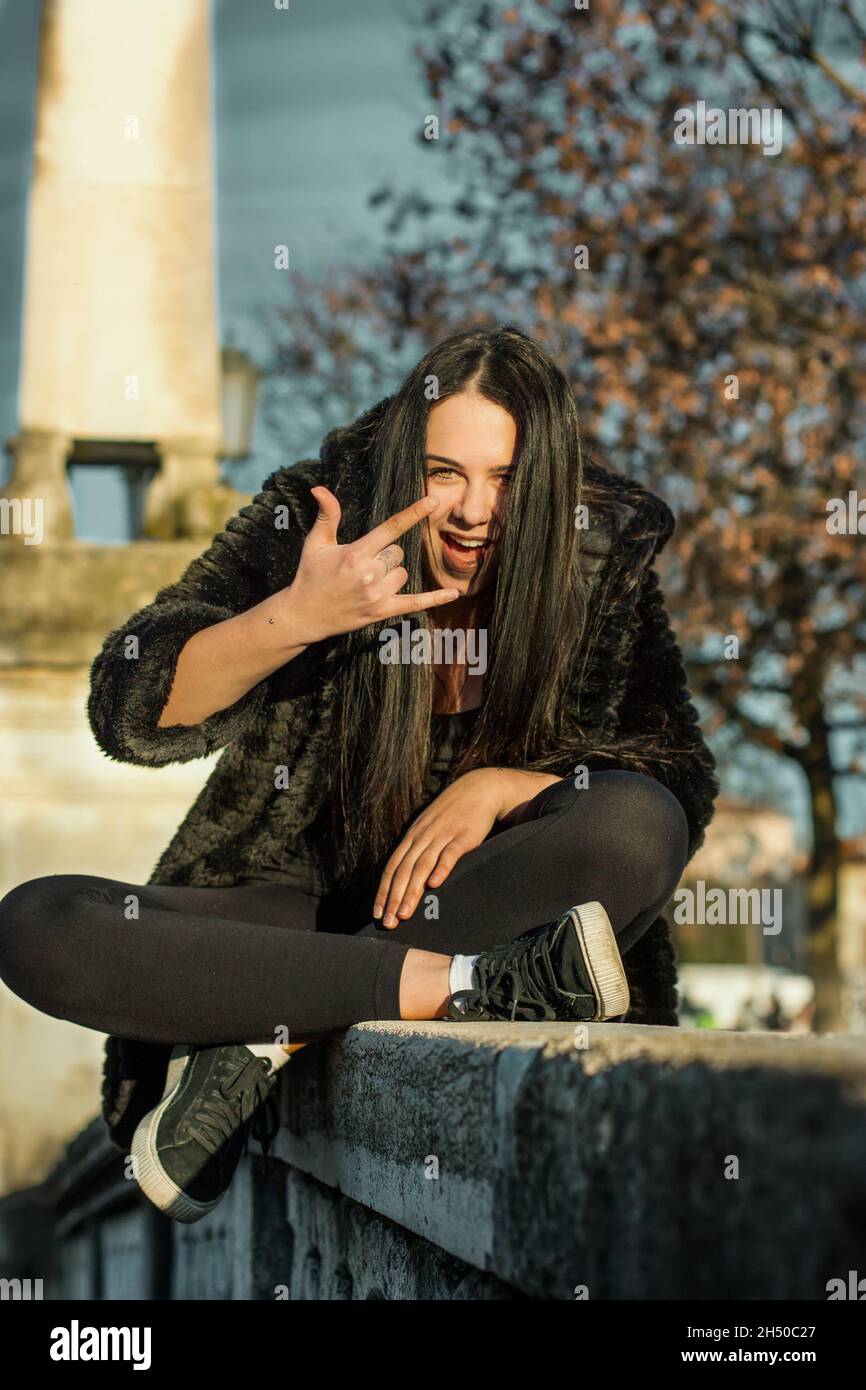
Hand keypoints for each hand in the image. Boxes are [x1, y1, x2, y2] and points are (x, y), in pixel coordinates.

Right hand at [283, 488, 459, 644]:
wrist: (302, 615)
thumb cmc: (310, 575)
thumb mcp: (315, 543)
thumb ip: (327, 516)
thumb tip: (320, 488)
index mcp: (356, 554)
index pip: (391, 528)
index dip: (413, 513)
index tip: (433, 500)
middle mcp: (369, 574)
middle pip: (398, 553)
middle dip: (385, 555)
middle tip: (360, 566)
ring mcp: (377, 595)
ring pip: (403, 574)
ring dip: (391, 574)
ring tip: (366, 581)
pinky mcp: (381, 612)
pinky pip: (414, 603)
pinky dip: (435, 599)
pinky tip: (454, 593)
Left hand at [373, 769, 506, 927]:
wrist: (478, 790)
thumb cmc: (451, 815)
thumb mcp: (428, 829)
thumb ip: (417, 851)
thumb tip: (405, 878)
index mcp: (411, 837)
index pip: (391, 868)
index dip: (383, 891)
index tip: (377, 914)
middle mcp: (422, 837)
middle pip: (403, 871)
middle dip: (393, 898)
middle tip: (388, 923)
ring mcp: (442, 836)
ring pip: (422, 866)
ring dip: (412, 891)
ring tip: (405, 914)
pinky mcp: (463, 836)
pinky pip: (449, 854)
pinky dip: (441, 869)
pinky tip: (435, 885)